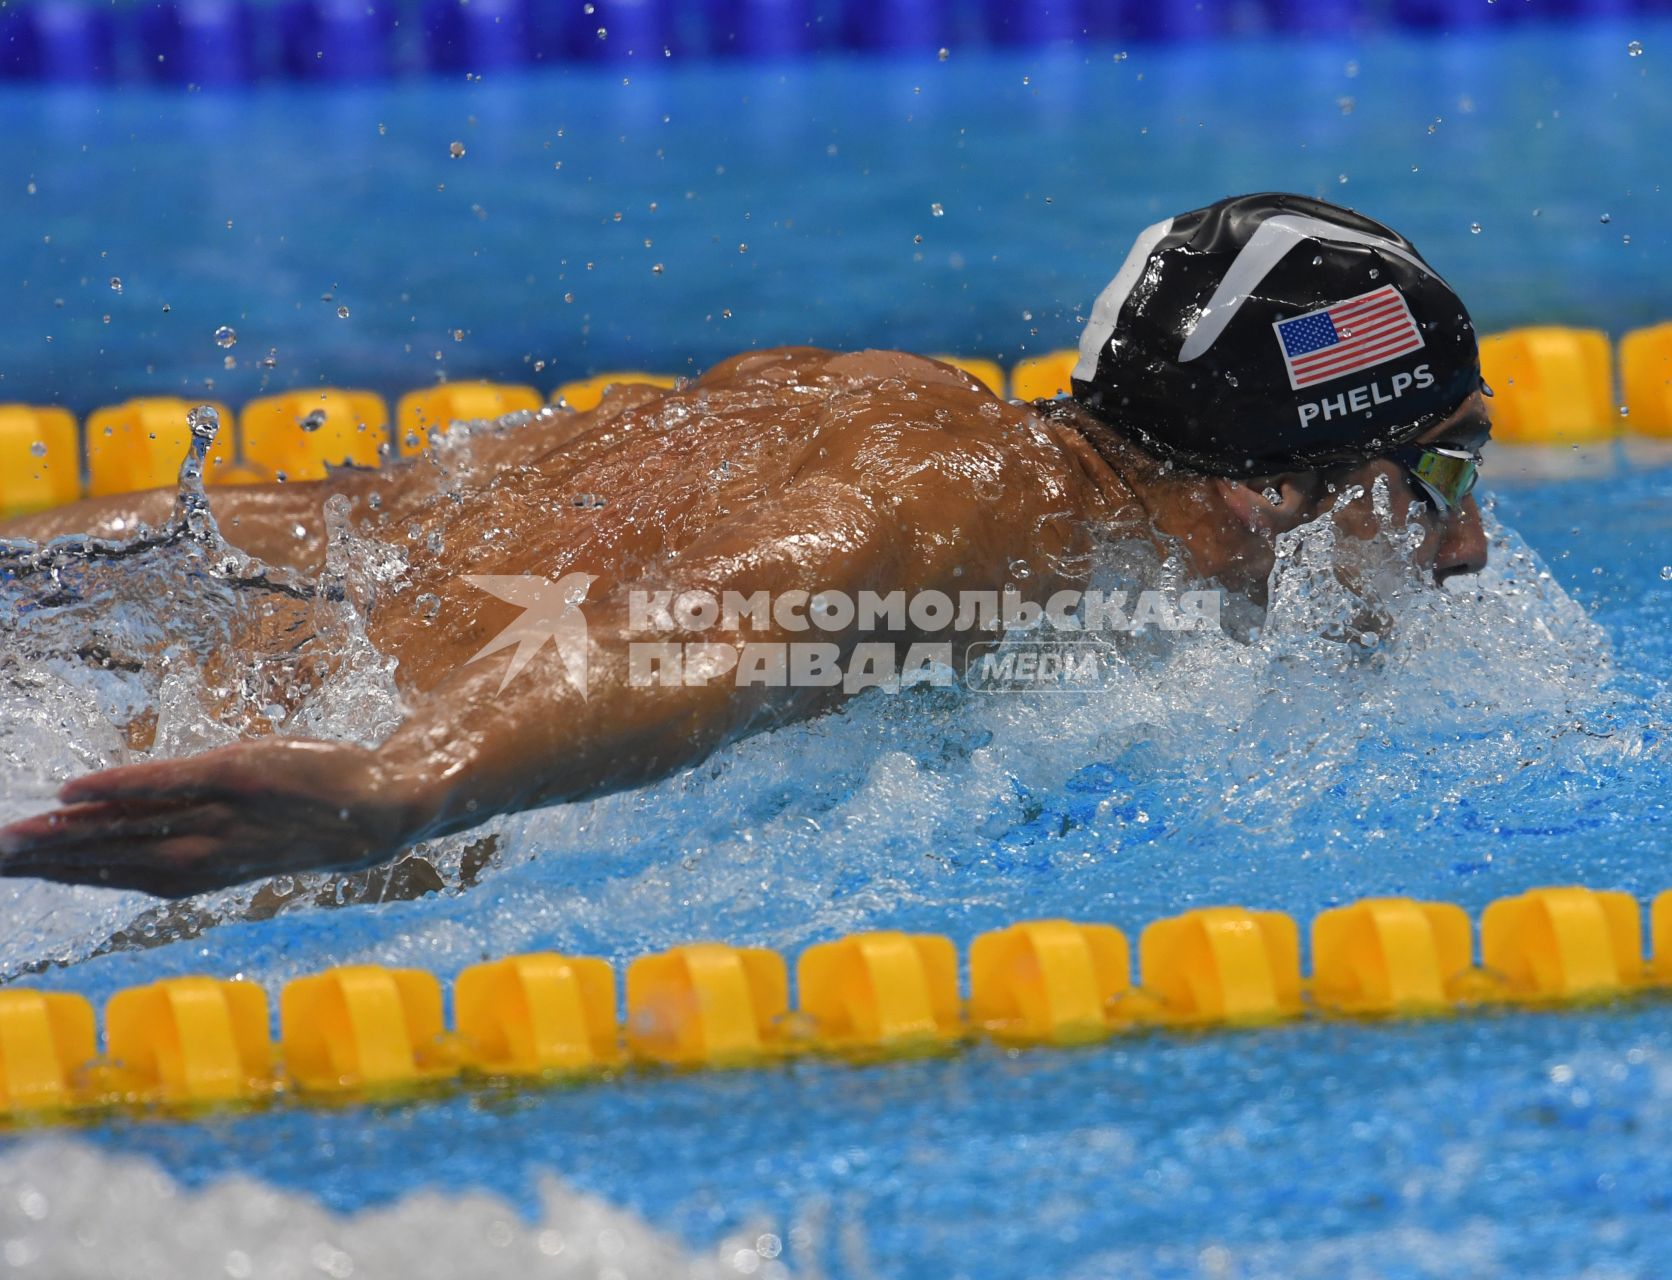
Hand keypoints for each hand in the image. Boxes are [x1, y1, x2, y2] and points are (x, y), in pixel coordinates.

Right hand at [0, 738, 421, 898]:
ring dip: (62, 835)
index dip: (48, 877)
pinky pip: (171, 785)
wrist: (379, 810)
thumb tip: (97, 817)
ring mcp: (217, 819)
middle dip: (37, 863)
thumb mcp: (229, 833)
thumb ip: (167, 830)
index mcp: (192, 873)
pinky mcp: (238, 779)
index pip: (104, 877)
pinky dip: (123, 788)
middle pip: (102, 861)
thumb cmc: (299, 818)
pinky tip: (76, 790)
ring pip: (126, 832)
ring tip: (5, 839)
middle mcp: (197, 855)